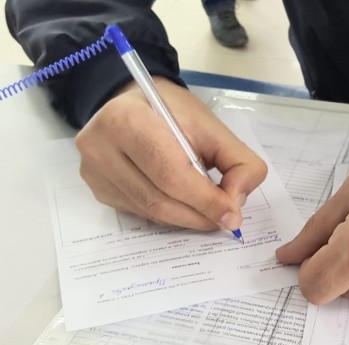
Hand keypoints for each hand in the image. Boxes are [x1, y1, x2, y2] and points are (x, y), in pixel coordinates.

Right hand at [75, 78, 266, 230]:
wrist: (134, 104)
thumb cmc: (174, 114)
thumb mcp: (213, 127)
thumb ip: (238, 162)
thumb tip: (235, 202)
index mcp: (128, 120)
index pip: (170, 173)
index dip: (205, 200)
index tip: (233, 216)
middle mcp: (100, 147)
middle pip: (158, 199)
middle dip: (199, 215)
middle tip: (226, 219)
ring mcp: (94, 171)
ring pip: (150, 212)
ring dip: (187, 219)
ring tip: (209, 213)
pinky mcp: (97, 189)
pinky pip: (141, 213)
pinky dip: (170, 216)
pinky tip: (184, 205)